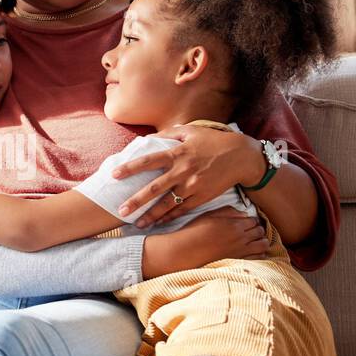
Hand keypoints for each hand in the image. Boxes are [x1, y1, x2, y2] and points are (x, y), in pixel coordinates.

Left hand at [112, 125, 265, 228]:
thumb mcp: (192, 131)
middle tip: (120, 211)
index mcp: (178, 153)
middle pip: (154, 188)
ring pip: (167, 204)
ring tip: (137, 224)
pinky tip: (158, 224)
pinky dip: (169, 217)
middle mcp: (183, 171)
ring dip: (151, 216)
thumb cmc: (214, 142)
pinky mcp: (202, 197)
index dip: (130, 168)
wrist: (241, 157)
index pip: (149, 161)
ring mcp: (193, 186)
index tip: (114, 175)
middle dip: (136, 201)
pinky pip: (182, 210)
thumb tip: (150, 137)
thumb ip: (170, 134)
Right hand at [141, 208, 268, 277]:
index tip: (245, 224)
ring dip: (260, 241)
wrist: (185, 252)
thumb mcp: (209, 215)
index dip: (250, 221)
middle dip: (256, 230)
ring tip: (253, 242)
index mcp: (234, 225)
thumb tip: (244, 214)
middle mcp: (241, 238)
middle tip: (249, 232)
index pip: (253, 220)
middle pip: (260, 231)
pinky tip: (252, 252)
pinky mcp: (238, 262)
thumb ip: (228, 212)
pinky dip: (259, 254)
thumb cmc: (194, 232)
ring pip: (263, 244)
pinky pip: (258, 258)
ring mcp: (241, 251)